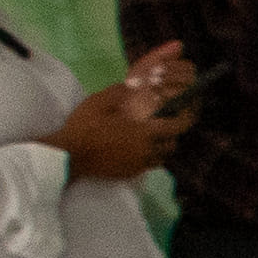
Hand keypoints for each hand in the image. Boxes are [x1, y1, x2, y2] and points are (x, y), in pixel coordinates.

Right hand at [46, 69, 194, 180]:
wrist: (71, 155)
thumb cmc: (84, 127)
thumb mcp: (99, 102)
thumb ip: (120, 92)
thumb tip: (134, 84)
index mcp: (144, 132)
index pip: (176, 127)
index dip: (185, 119)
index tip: (187, 112)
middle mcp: (147, 151)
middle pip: (171, 144)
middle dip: (171, 134)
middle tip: (163, 123)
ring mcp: (139, 164)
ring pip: (161, 156)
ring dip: (161, 147)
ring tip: (150, 136)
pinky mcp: (131, 173)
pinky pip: (148, 165)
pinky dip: (149, 156)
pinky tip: (136, 148)